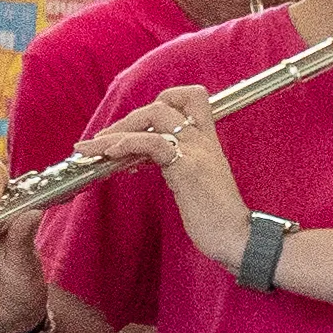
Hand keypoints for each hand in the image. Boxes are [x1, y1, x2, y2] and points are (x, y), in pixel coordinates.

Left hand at [78, 86, 252, 266]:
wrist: (237, 236)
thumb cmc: (217, 217)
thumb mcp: (196, 181)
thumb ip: (176, 163)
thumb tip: (142, 160)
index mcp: (207, 141)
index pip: (192, 97)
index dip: (163, 100)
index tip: (139, 124)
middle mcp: (202, 140)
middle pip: (162, 104)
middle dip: (126, 120)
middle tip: (103, 141)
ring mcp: (195, 151)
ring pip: (153, 117)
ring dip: (118, 130)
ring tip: (94, 148)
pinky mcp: (186, 167)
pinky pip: (152, 143)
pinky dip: (126, 144)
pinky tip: (112, 154)